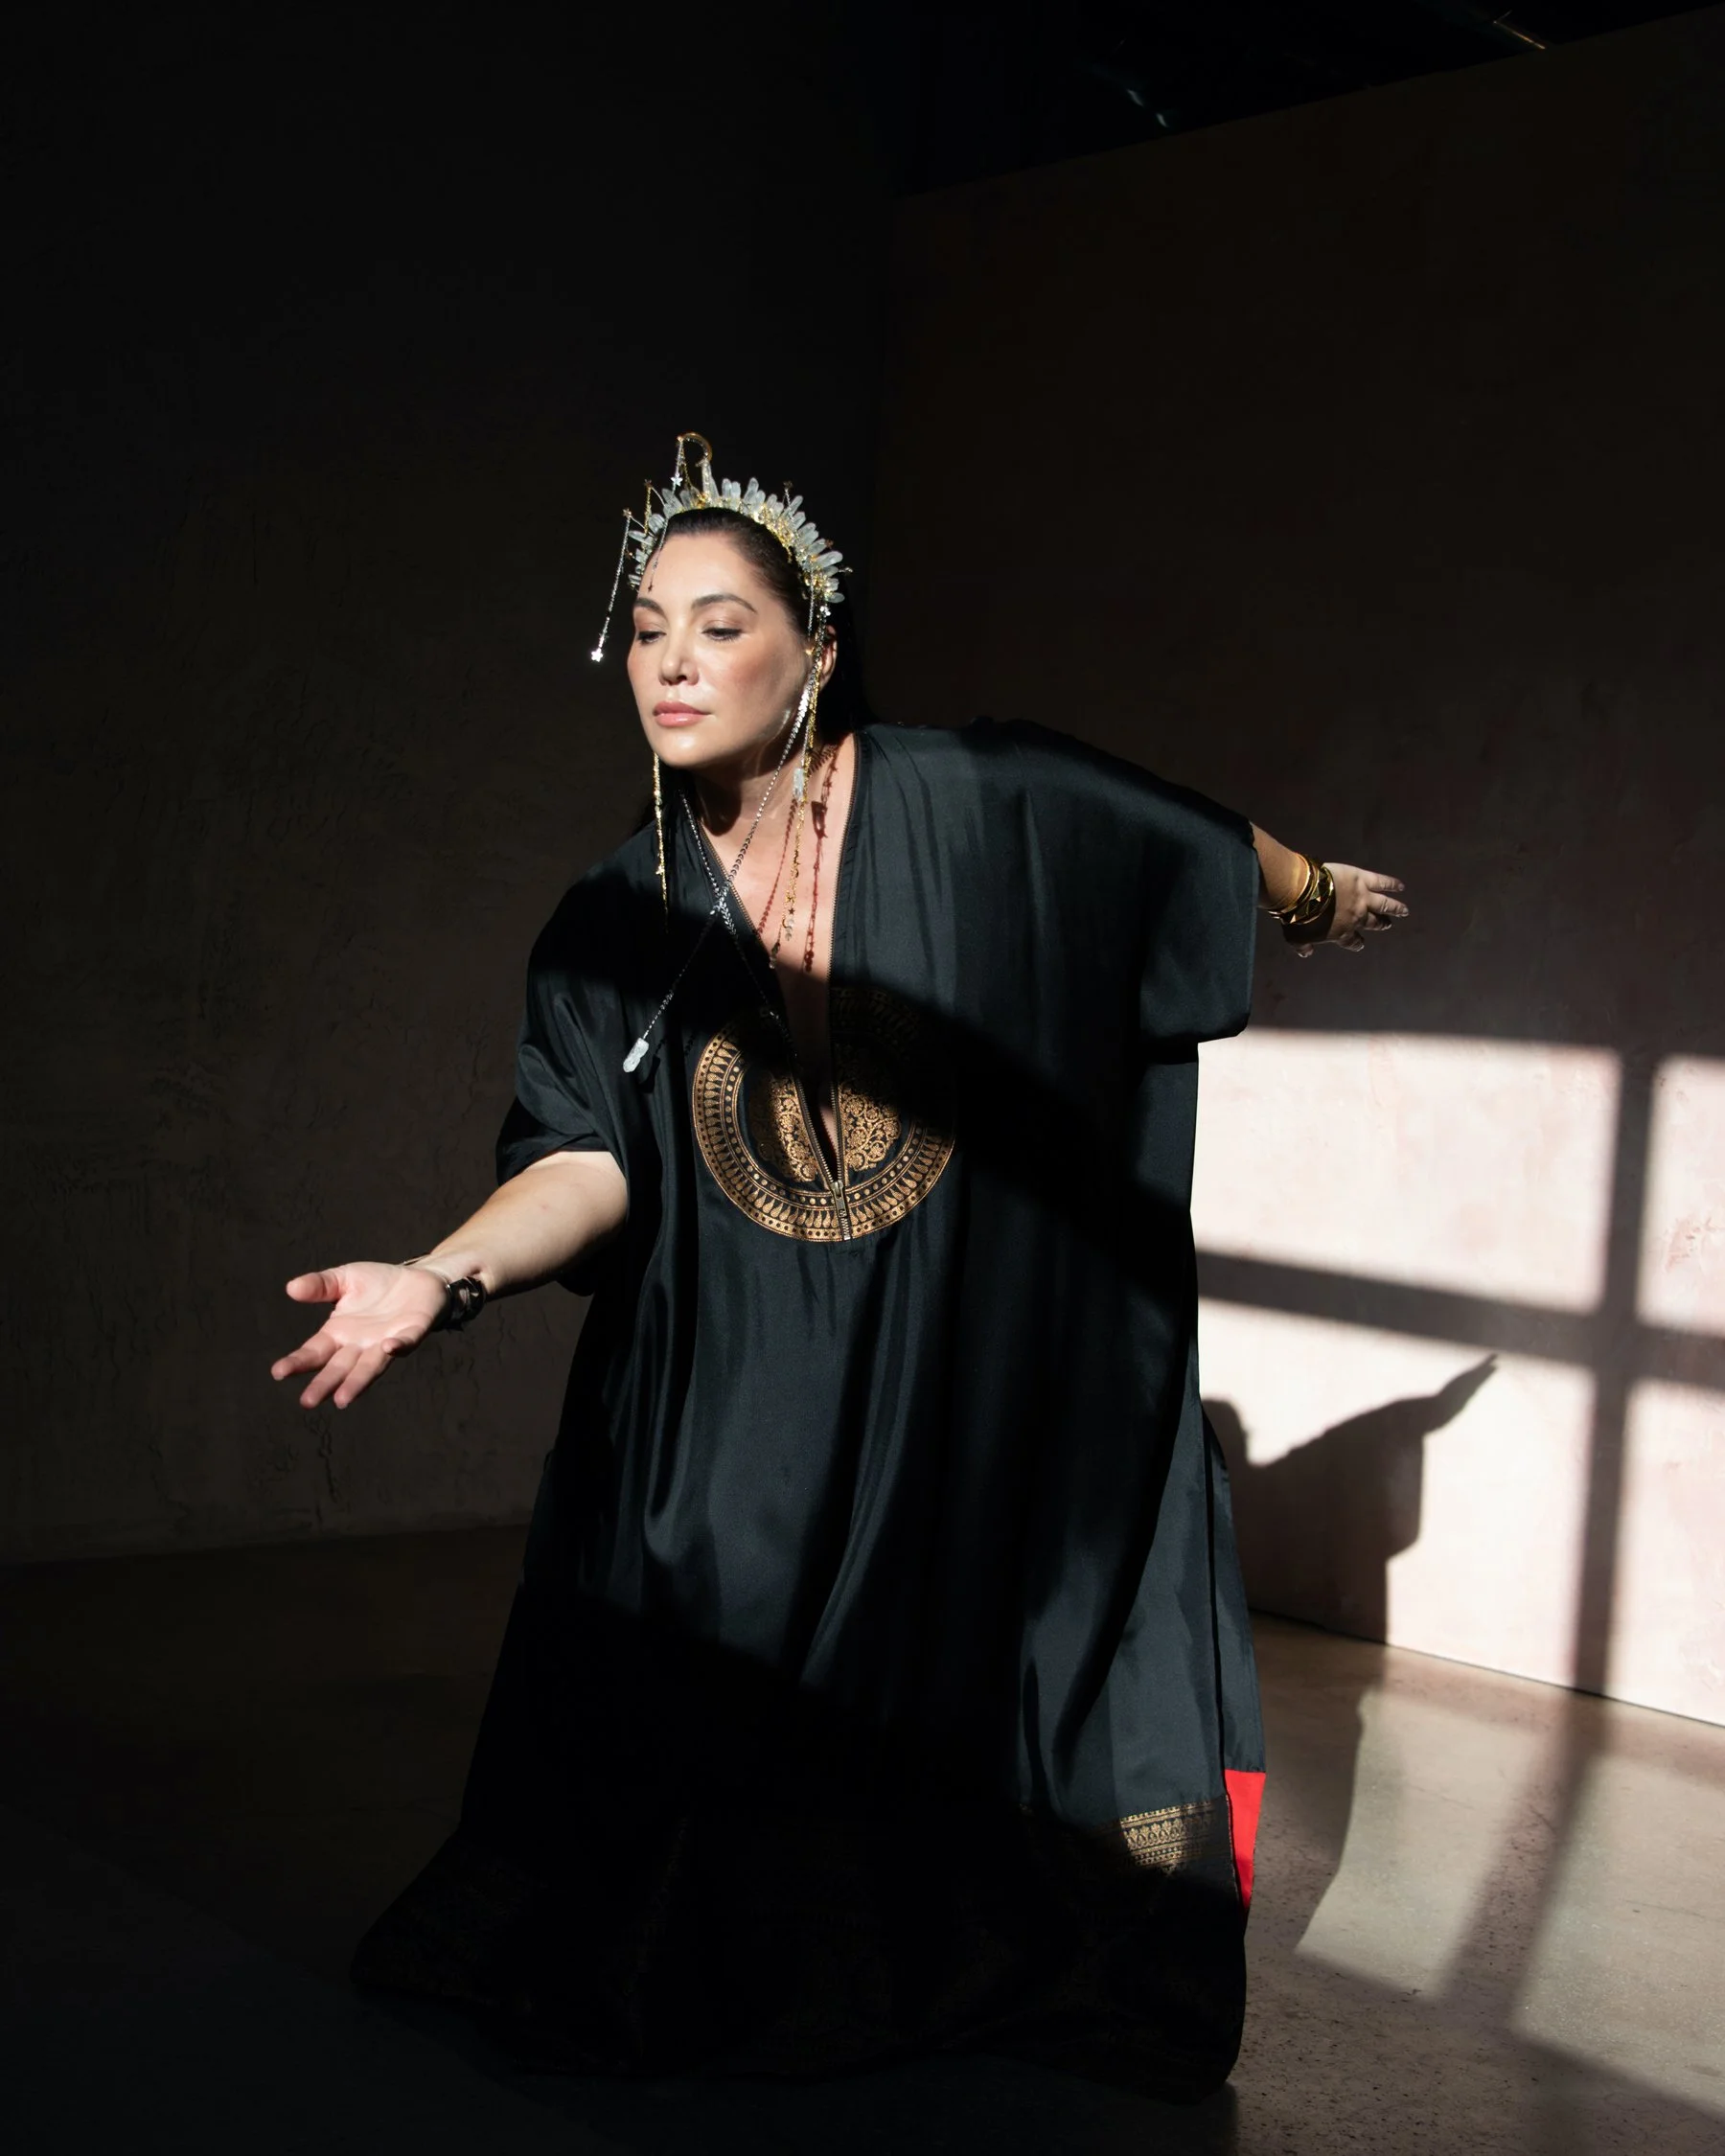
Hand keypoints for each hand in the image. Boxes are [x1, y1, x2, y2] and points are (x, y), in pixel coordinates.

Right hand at [270, 1263, 448, 1409]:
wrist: (419, 1277)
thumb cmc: (378, 1283)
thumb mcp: (344, 1279)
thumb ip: (319, 1285)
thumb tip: (291, 1288)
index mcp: (339, 1333)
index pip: (315, 1351)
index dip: (298, 1361)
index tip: (279, 1372)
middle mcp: (361, 1345)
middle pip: (339, 1367)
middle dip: (324, 1384)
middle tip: (307, 1401)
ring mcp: (387, 1341)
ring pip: (369, 1367)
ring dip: (357, 1383)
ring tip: (342, 1399)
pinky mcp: (413, 1332)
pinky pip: (406, 1343)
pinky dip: (398, 1348)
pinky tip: (387, 1349)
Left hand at [1288, 864, 1407, 957]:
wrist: (1303, 894)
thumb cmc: (1298, 918)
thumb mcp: (1295, 938)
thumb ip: (1303, 946)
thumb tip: (1306, 953)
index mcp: (1342, 933)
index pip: (1353, 941)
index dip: (1357, 943)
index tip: (1361, 943)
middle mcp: (1357, 918)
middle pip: (1373, 923)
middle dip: (1381, 924)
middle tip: (1387, 924)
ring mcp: (1362, 898)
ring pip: (1384, 904)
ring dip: (1396, 908)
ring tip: (1404, 910)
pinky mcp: (1362, 880)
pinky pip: (1381, 882)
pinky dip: (1392, 884)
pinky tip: (1401, 886)